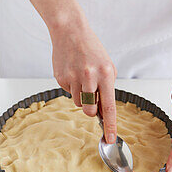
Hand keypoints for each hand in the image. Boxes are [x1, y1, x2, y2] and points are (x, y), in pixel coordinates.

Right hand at [49, 17, 116, 142]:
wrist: (70, 31)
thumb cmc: (92, 51)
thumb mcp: (108, 68)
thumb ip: (108, 91)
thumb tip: (104, 114)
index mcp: (105, 74)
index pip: (109, 107)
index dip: (111, 126)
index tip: (111, 139)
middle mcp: (89, 76)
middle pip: (89, 111)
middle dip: (92, 111)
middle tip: (92, 98)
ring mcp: (73, 77)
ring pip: (78, 103)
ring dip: (81, 97)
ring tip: (82, 78)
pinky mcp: (60, 77)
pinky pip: (68, 93)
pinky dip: (72, 87)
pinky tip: (73, 72)